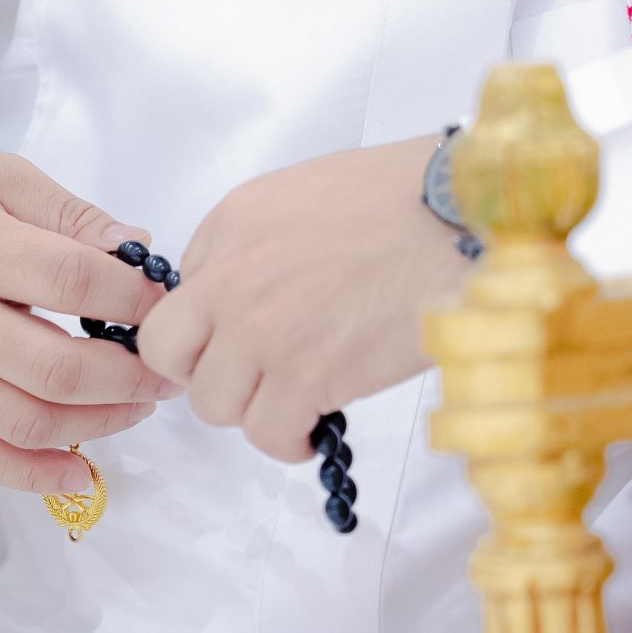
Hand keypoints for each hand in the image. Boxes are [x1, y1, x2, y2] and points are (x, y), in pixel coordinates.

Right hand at [0, 147, 173, 492]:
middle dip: (131, 375)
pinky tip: (82, 474)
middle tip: (167, 366)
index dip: (133, 295)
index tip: (164, 298)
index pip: (72, 282)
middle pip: (58, 369)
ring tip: (140, 405)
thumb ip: (70, 214)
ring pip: (27, 422)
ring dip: (99, 424)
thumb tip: (137, 246)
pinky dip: (35, 476)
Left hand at [135, 135, 468, 460]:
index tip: (240, 338)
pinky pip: (265, 434)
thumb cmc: (409, 197)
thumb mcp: (308, 191)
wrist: (462, 220)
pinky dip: (287, 441)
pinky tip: (311, 429)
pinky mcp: (304, 378)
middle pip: (169, 352)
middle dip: (203, 369)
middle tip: (247, 377)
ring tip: (292, 401)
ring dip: (250, 408)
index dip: (211, 322)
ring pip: (212, 402)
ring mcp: (262, 331)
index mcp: (233, 222)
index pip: (181, 292)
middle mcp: (232, 277)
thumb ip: (264, 239)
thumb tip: (256, 289)